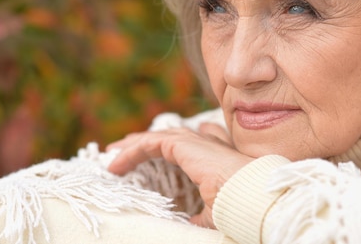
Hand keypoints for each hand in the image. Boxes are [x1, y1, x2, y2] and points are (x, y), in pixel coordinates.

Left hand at [106, 123, 253, 227]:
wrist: (248, 193)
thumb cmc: (238, 204)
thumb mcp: (214, 212)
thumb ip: (200, 212)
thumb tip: (188, 223)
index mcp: (213, 158)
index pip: (187, 145)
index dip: (166, 147)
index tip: (150, 155)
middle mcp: (204, 145)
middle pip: (168, 137)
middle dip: (144, 143)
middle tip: (121, 153)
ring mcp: (194, 141)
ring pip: (156, 137)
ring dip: (132, 146)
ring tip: (112, 155)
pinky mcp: (183, 144)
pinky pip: (149, 144)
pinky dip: (131, 152)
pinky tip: (116, 164)